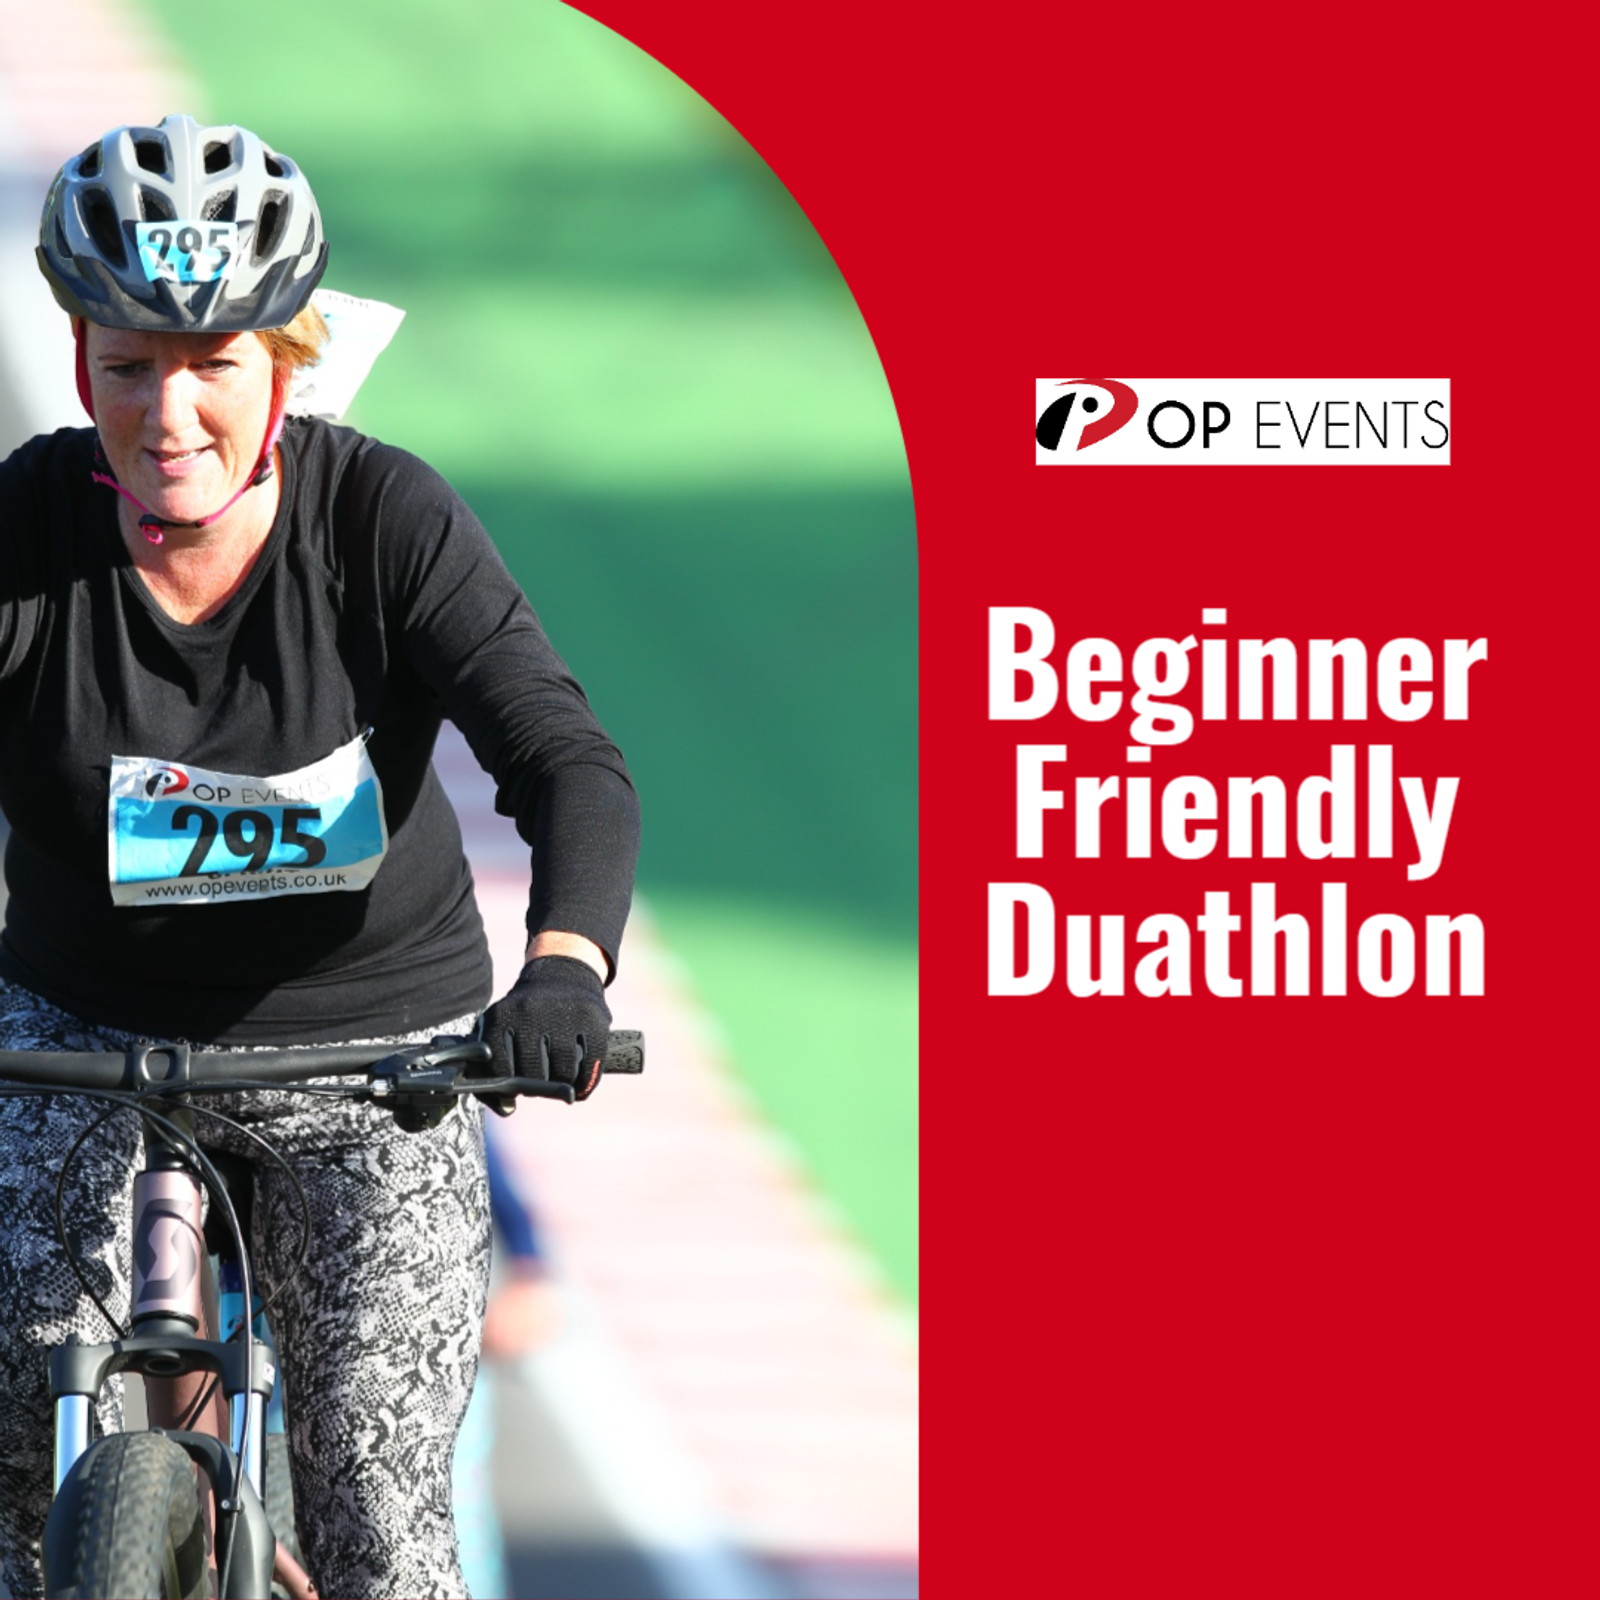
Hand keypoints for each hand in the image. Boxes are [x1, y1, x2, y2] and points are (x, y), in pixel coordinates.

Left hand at [481, 955, 610, 1099]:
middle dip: (537, 1087)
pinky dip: (586, 1082)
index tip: (514, 1089)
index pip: (500, 1069)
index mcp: (502, 1017)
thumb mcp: (502, 1027)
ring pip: (563, 1073)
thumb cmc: (527, 1015)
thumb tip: (505, 1109)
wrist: (562, 974)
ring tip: (562, 1084)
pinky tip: (581, 1085)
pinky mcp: (593, 1019)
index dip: (508, 1087)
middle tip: (541, 1085)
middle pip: (534, 1074)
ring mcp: (564, 1015)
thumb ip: (494, 1067)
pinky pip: (591, 1064)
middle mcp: (531, 1013)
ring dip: (563, 1086)